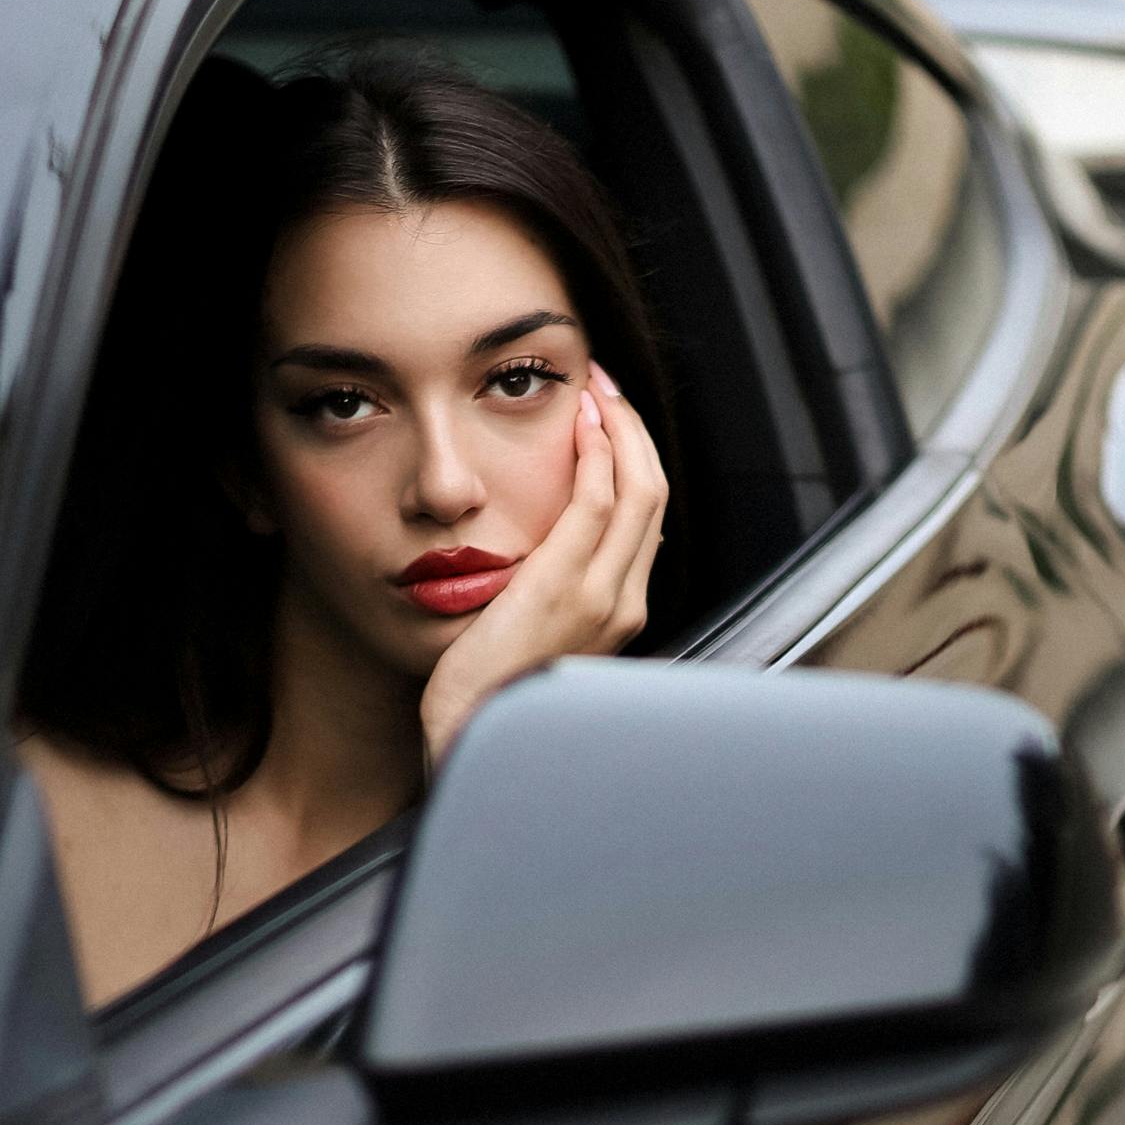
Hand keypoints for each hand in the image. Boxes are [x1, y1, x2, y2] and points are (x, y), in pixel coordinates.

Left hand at [418, 363, 666, 770]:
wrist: (470, 738)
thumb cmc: (485, 693)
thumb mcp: (529, 634)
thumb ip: (547, 590)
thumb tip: (538, 549)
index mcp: (619, 615)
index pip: (647, 520)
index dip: (635, 460)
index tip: (610, 419)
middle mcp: (624, 605)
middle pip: (655, 494)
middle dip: (634, 431)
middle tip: (605, 386)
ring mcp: (602, 598)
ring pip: (638, 489)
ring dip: (619, 428)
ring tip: (595, 390)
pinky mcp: (565, 588)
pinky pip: (597, 500)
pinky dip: (596, 452)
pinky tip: (579, 422)